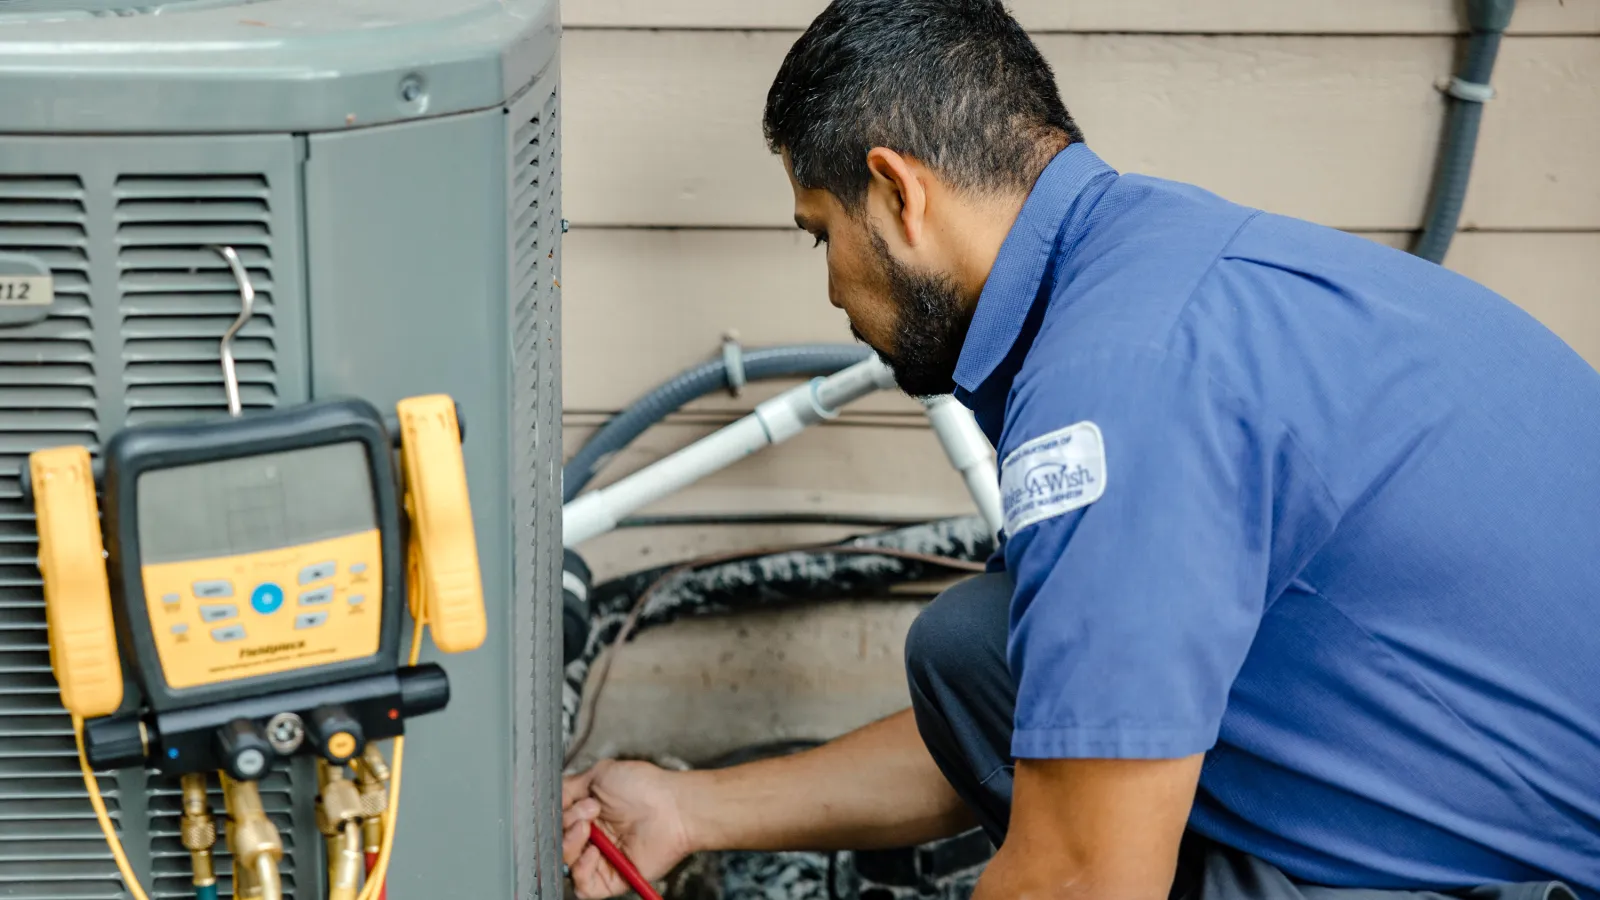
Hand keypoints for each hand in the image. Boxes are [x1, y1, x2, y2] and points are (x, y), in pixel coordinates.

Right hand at [562, 759, 697, 898]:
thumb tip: (550, 799)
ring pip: (567, 865)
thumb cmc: (645, 787)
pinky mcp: (613, 879)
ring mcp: (602, 858)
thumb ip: (569, 787)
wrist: (672, 806)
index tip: (564, 804)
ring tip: (588, 827)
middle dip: (565, 827)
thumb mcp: (599, 774)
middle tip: (586, 813)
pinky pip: (585, 888)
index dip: (556, 816)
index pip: (556, 823)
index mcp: (586, 814)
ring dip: (571, 845)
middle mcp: (592, 837)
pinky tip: (593, 853)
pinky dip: (581, 871)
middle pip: (558, 844)